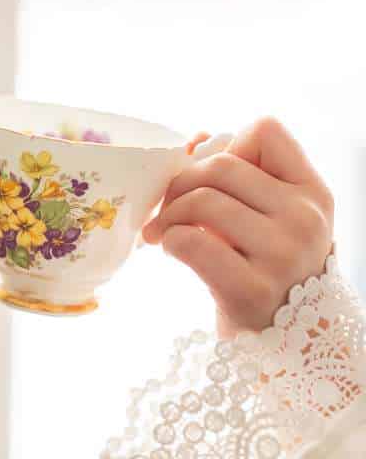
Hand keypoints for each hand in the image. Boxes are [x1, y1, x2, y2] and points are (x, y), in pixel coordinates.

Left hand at [142, 118, 333, 337]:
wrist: (289, 344)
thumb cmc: (268, 270)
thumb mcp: (269, 219)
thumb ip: (238, 177)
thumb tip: (194, 140)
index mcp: (312, 192)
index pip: (265, 130)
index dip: (225, 146)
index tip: (208, 179)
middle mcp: (305, 219)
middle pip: (221, 166)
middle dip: (180, 183)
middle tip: (165, 208)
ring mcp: (283, 255)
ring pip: (203, 200)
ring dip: (168, 214)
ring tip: (161, 231)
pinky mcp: (251, 290)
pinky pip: (191, 243)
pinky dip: (169, 241)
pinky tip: (169, 250)